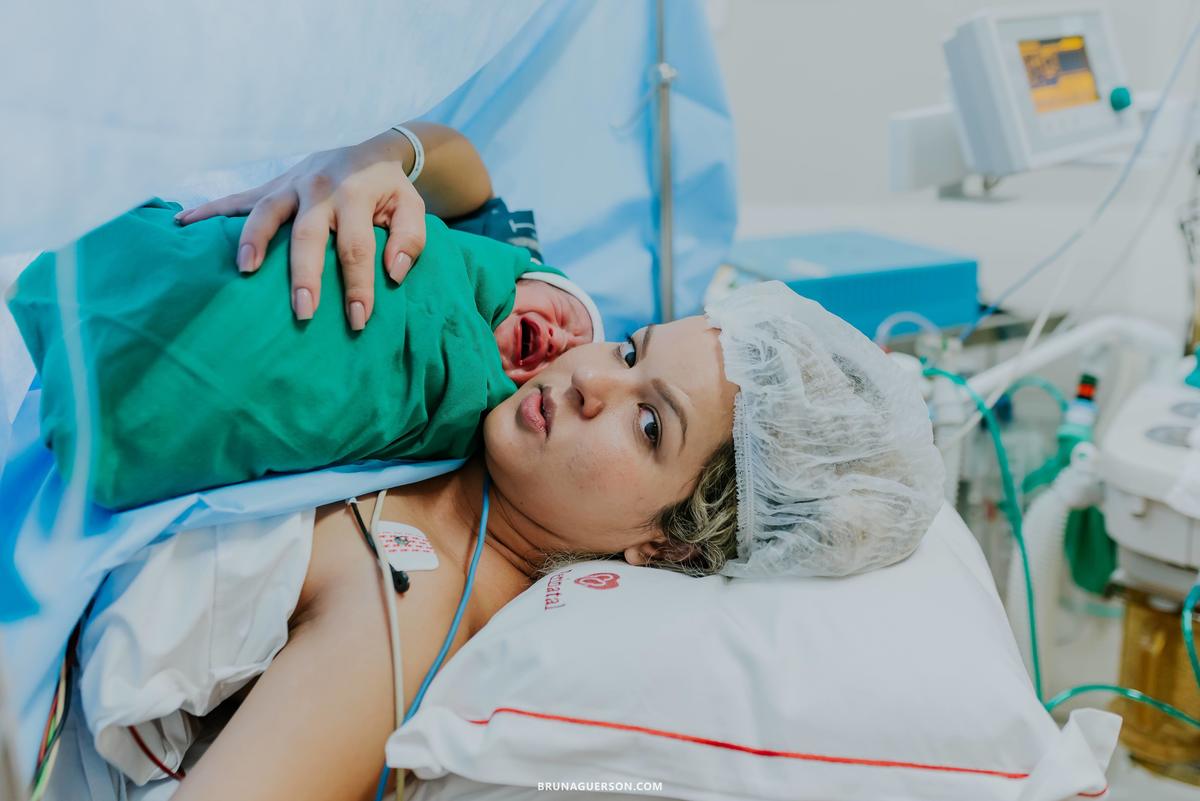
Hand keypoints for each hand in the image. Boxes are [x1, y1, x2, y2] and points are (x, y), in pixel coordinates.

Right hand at [176, 130, 424, 328]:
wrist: (368, 146)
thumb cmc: (389, 189)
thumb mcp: (411, 207)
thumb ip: (410, 239)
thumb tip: (393, 272)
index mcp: (356, 195)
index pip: (356, 247)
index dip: (358, 285)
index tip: (358, 319)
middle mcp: (320, 188)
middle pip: (308, 235)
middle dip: (304, 275)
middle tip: (303, 312)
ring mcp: (291, 185)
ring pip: (266, 211)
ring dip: (253, 240)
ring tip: (244, 271)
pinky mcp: (273, 185)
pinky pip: (237, 198)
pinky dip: (209, 210)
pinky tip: (182, 223)